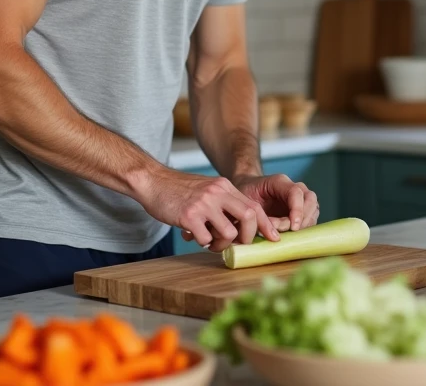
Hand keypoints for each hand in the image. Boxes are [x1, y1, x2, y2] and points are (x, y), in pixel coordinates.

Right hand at [137, 168, 280, 252]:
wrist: (152, 181)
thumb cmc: (179, 190)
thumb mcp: (207, 189)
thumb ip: (223, 203)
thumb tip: (241, 228)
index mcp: (225, 186)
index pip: (254, 206)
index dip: (266, 225)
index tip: (273, 238)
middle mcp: (217, 193)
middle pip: (249, 218)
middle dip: (247, 238)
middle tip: (236, 244)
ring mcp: (203, 204)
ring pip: (229, 232)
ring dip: (222, 244)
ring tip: (210, 241)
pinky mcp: (188, 215)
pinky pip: (205, 239)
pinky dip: (202, 242)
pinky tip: (194, 235)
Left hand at [232, 173, 318, 232]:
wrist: (248, 190)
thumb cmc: (246, 194)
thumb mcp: (246, 201)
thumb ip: (258, 215)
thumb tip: (270, 233)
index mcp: (280, 182)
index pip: (296, 193)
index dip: (297, 210)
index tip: (293, 227)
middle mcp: (294, 187)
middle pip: (310, 201)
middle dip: (303, 219)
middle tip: (290, 232)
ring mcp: (301, 198)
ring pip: (313, 210)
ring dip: (304, 225)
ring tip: (288, 234)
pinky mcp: (303, 209)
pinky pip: (310, 219)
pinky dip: (304, 229)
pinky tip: (292, 235)